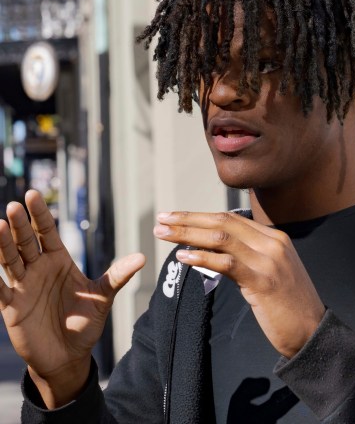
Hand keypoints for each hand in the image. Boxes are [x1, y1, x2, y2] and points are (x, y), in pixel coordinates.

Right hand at [0, 190, 144, 407]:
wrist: (69, 355)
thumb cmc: (85, 322)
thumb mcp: (103, 297)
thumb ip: (118, 276)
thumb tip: (143, 257)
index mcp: (59, 261)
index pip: (47, 232)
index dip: (40, 215)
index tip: (33, 195)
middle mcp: (39, 269)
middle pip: (27, 242)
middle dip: (20, 224)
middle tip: (16, 205)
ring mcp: (23, 287)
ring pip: (10, 260)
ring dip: (3, 244)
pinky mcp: (12, 308)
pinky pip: (0, 289)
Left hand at [154, 211, 324, 357]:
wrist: (313, 332)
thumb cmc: (288, 305)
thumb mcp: (271, 271)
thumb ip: (249, 255)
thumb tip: (215, 249)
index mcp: (274, 237)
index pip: (231, 218)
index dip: (200, 215)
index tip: (175, 216)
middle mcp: (272, 242)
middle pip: (223, 222)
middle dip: (188, 219)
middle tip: (161, 219)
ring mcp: (269, 261)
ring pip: (222, 238)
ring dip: (188, 234)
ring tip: (163, 234)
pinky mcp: (264, 282)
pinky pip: (227, 264)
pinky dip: (202, 257)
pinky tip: (183, 257)